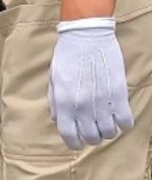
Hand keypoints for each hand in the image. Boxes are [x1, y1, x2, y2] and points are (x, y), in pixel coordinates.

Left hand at [48, 18, 132, 149]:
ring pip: (110, 133)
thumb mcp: (54, 79)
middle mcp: (82, 106)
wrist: (86, 36)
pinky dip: (123, 122)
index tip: (77, 143)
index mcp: (63, 102)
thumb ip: (55, 101)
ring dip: (108, 130)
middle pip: (91, 137)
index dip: (73, 143)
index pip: (69, 135)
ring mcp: (102, 102)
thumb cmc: (67, 56)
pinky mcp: (119, 95)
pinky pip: (125, 122)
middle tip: (93, 127)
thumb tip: (57, 119)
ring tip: (105, 119)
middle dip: (91, 136)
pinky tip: (118, 113)